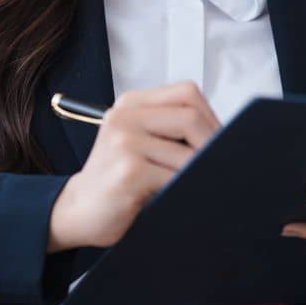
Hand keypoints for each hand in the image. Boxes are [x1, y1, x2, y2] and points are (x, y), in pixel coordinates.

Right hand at [48, 80, 218, 249]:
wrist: (77, 211)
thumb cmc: (117, 180)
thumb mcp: (141, 143)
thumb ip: (172, 130)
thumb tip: (228, 136)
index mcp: (132, 104)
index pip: (187, 94)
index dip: (211, 118)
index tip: (220, 143)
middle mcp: (125, 116)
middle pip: (191, 118)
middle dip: (213, 146)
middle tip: (221, 168)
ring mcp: (124, 141)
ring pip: (187, 153)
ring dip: (200, 174)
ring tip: (196, 186)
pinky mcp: (128, 170)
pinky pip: (175, 178)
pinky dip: (185, 190)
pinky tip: (178, 198)